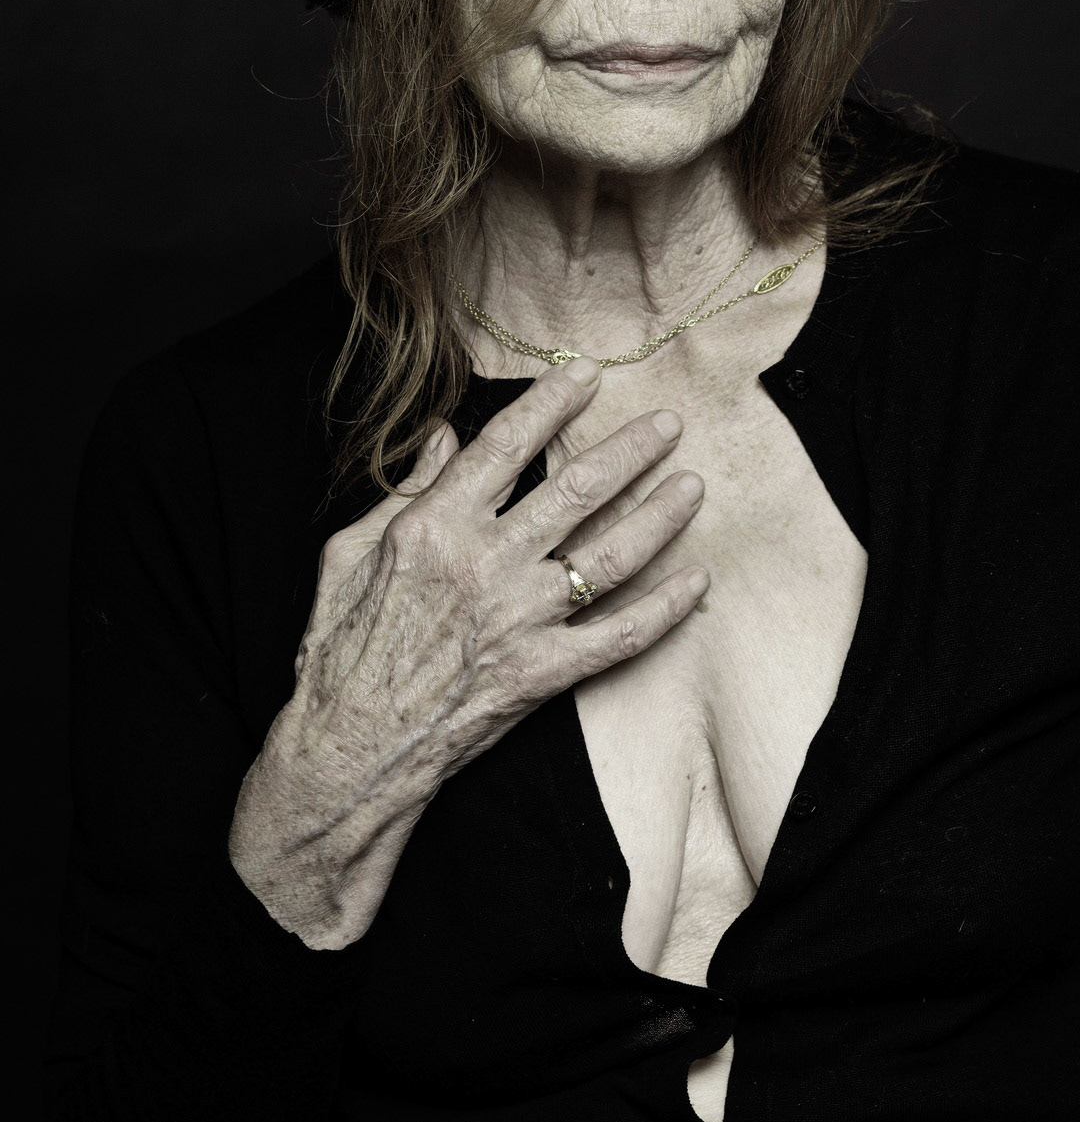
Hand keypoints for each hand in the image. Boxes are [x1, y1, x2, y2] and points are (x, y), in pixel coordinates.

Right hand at [228, 357, 705, 947]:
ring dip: (658, 515)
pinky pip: (620, 637)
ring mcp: (520, 620)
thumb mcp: (348, 553)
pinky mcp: (542, 673)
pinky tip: (697, 581)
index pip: (506, 445)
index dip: (551, 403)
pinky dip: (665, 609)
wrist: (351, 747)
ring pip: (610, 555)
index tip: (586, 374)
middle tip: (667, 423)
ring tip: (691, 484)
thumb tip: (442, 436)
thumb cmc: (340, 649)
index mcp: (434, 527)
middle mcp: (485, 565)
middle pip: (575, 490)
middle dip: (630, 449)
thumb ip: (403, 491)